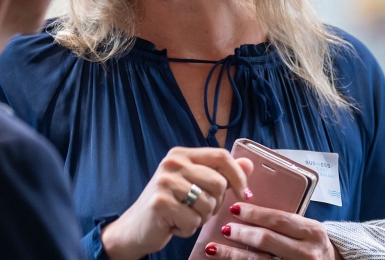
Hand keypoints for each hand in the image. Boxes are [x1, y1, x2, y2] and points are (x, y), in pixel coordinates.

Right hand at [101, 147, 253, 258]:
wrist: (135, 228)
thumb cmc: (170, 206)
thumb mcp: (196, 185)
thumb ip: (222, 174)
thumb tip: (249, 163)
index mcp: (182, 154)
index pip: (221, 156)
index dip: (238, 176)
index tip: (246, 193)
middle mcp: (172, 163)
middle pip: (219, 182)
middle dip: (216, 203)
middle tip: (198, 210)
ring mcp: (165, 182)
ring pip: (208, 204)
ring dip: (200, 218)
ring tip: (183, 216)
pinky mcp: (160, 203)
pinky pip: (193, 221)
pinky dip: (187, 229)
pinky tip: (173, 224)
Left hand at [204, 202, 337, 259]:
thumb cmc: (314, 246)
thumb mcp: (308, 230)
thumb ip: (285, 222)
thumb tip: (249, 208)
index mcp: (311, 232)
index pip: (279, 219)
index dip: (255, 214)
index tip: (234, 208)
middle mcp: (306, 252)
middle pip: (268, 240)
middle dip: (243, 234)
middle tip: (225, 228)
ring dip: (233, 255)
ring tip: (213, 248)